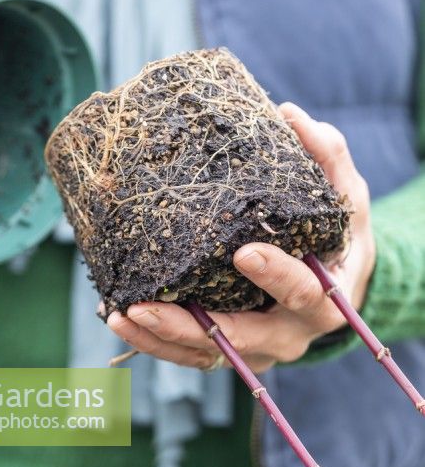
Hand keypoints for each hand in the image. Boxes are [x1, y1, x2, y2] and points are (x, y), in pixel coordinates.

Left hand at [107, 103, 375, 371]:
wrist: (336, 282)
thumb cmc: (338, 233)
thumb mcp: (346, 195)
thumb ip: (326, 156)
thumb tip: (288, 113)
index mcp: (328, 295)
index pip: (306, 293)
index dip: (277, 277)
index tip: (243, 252)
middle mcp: (290, 332)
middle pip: (242, 338)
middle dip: (192, 324)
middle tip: (146, 306)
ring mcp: (258, 347)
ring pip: (208, 353)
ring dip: (162, 339)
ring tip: (120, 315)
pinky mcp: (232, 349)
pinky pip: (192, 353)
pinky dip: (156, 343)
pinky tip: (120, 319)